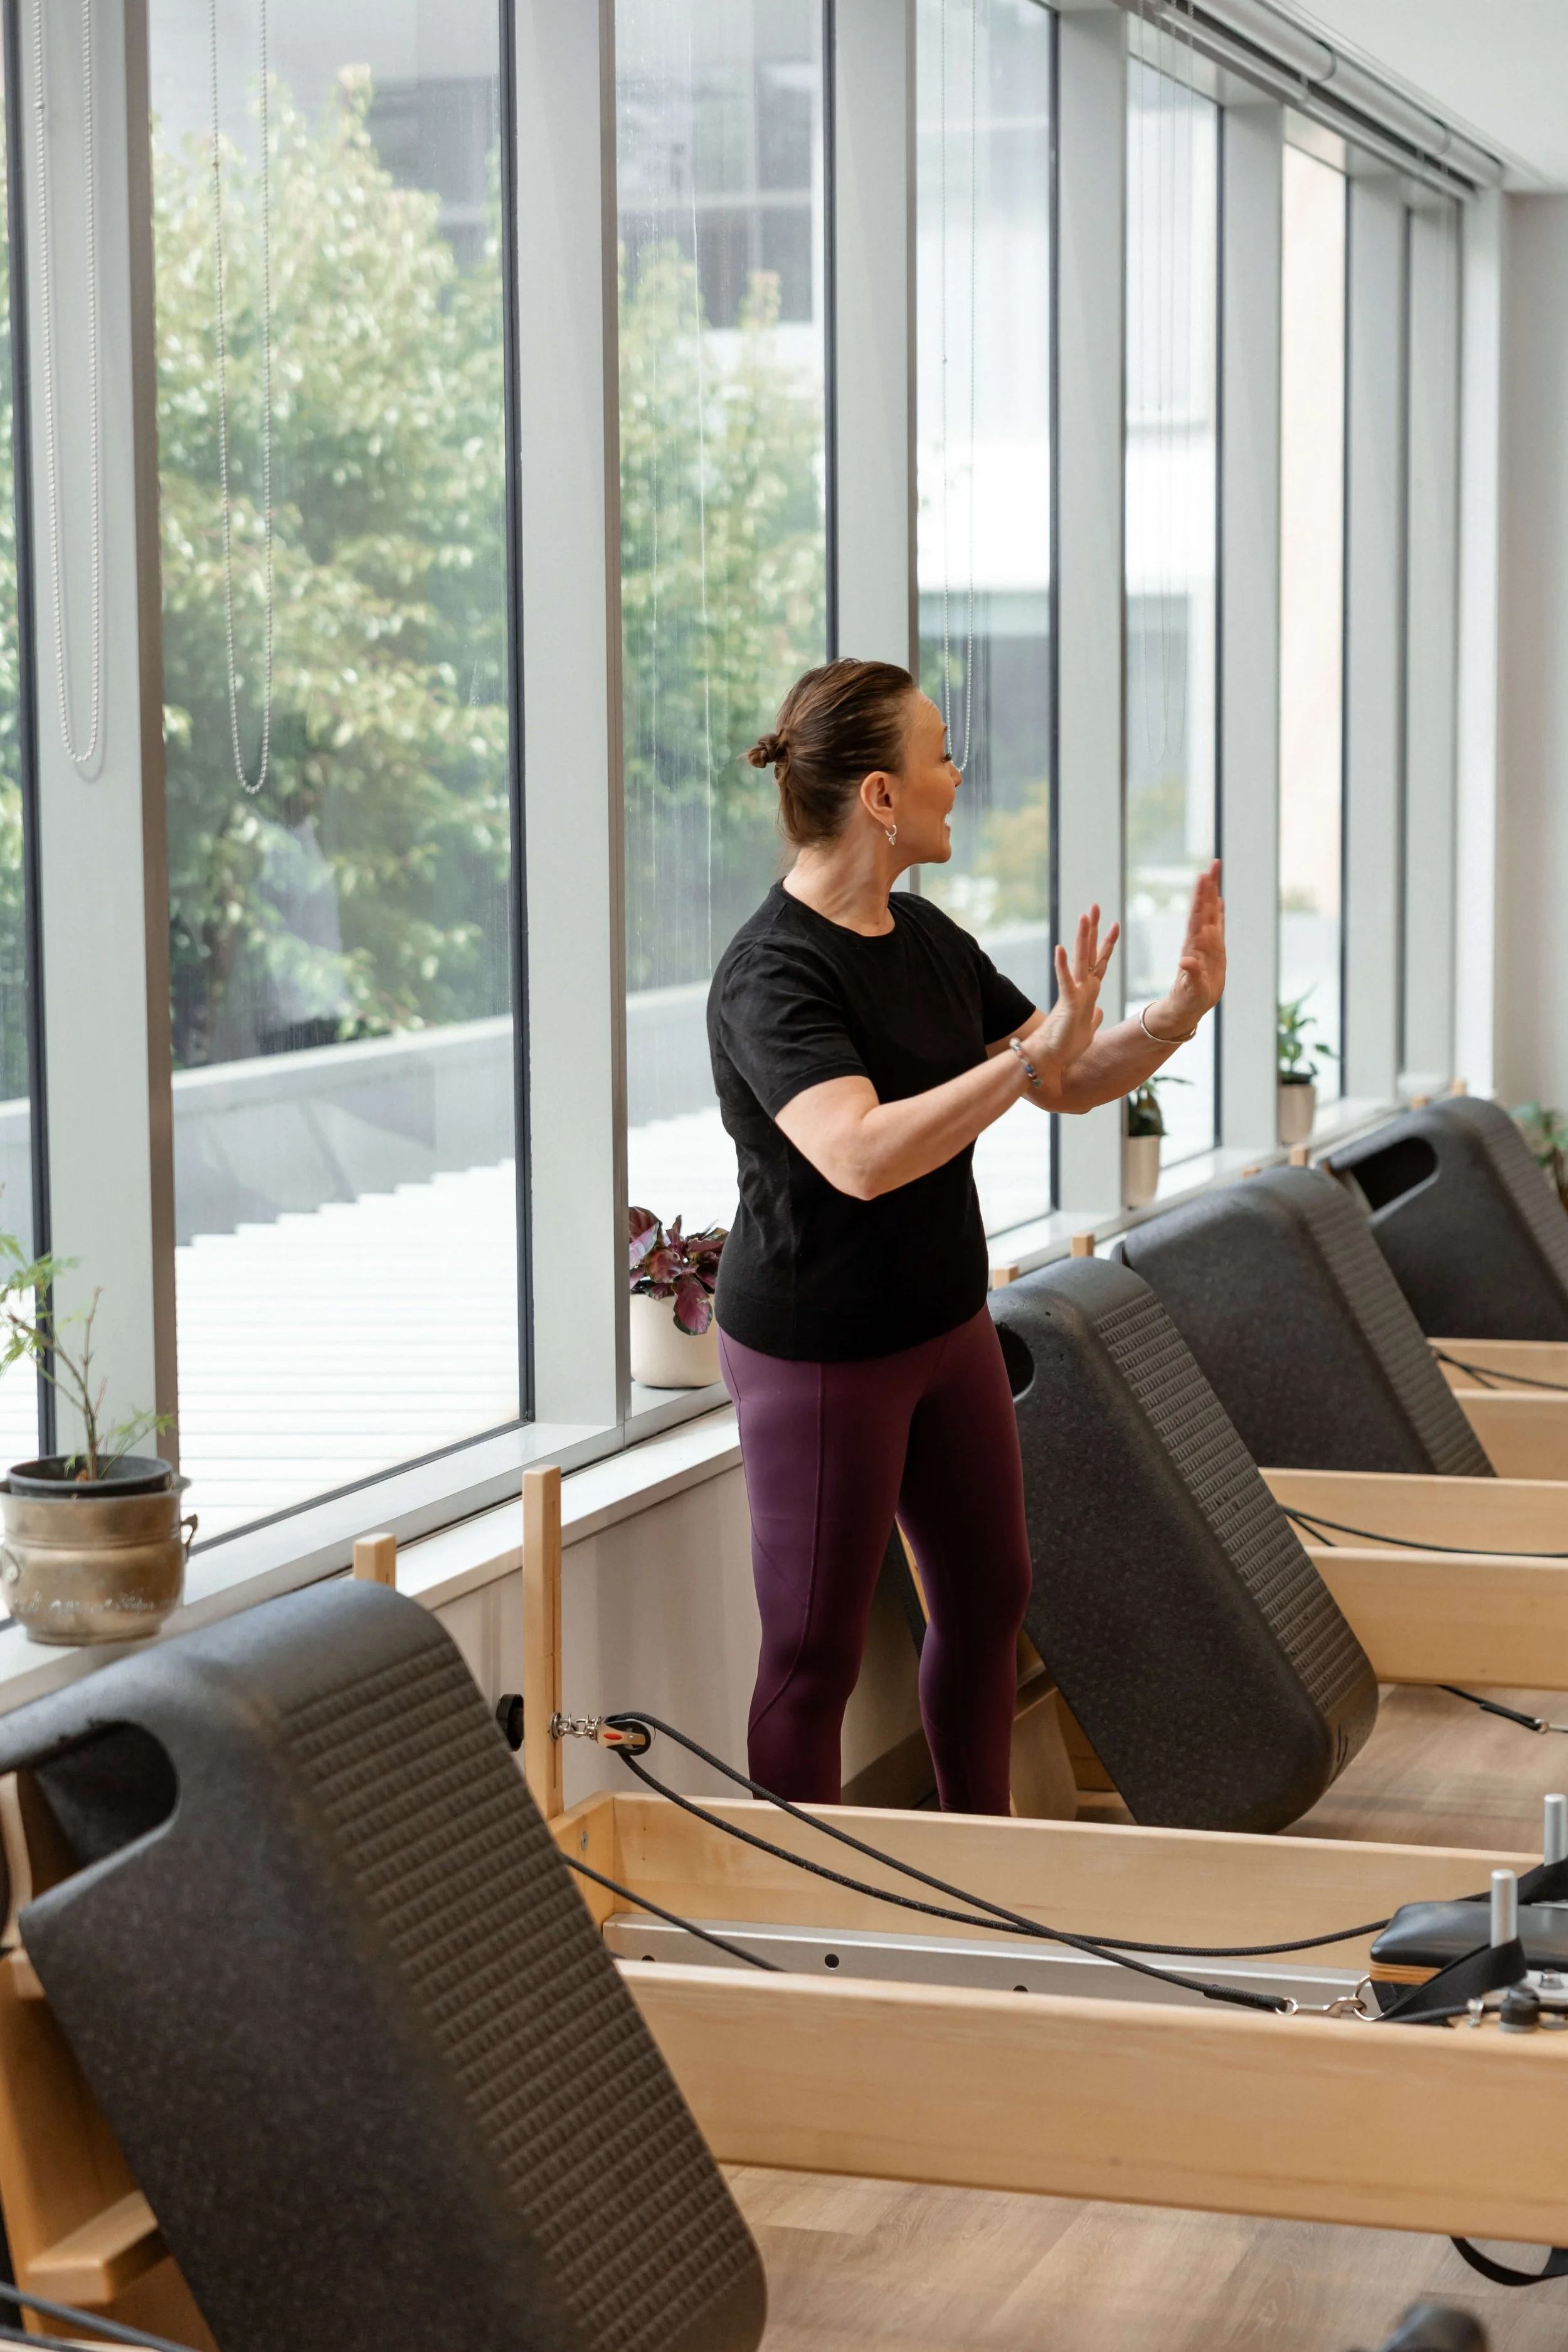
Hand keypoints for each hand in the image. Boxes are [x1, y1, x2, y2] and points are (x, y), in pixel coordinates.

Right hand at [1030, 904, 1119, 1074]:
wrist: (1049, 1058)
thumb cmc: (1066, 1046)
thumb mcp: (1088, 1029)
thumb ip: (1094, 1017)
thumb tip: (1100, 1011)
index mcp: (1087, 992)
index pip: (1099, 962)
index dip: (1107, 943)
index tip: (1114, 924)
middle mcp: (1080, 988)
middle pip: (1089, 953)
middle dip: (1092, 929)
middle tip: (1094, 905)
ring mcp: (1074, 994)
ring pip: (1079, 961)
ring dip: (1081, 938)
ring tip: (1082, 916)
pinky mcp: (1068, 1005)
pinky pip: (1065, 982)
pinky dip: (1062, 966)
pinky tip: (1060, 948)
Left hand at [1145, 861, 1224, 1040]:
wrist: (1186, 1008)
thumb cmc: (1188, 1002)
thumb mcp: (1190, 991)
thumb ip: (1191, 976)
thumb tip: (1186, 960)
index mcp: (1195, 947)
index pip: (1198, 916)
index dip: (1201, 897)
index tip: (1203, 877)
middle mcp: (1199, 941)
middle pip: (1204, 908)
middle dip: (1208, 886)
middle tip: (1213, 863)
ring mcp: (1205, 944)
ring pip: (1209, 913)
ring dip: (1212, 893)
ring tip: (1214, 873)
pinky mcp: (1212, 951)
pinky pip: (1215, 926)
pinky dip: (1217, 912)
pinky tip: (1218, 901)